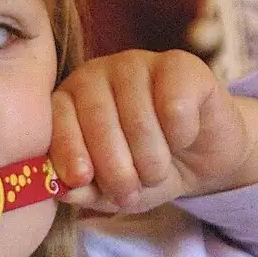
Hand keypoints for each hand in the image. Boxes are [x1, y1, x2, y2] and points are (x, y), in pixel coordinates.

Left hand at [49, 49, 248, 212]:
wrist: (199, 157)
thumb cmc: (141, 170)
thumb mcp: (108, 190)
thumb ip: (82, 190)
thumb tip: (65, 191)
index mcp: (68, 100)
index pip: (58, 120)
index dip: (69, 151)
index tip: (81, 179)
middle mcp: (96, 74)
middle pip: (99, 121)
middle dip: (115, 169)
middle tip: (128, 193)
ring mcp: (136, 63)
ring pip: (138, 119)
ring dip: (151, 162)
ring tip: (155, 173)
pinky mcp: (178, 63)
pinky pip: (175, 107)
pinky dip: (181, 137)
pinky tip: (182, 139)